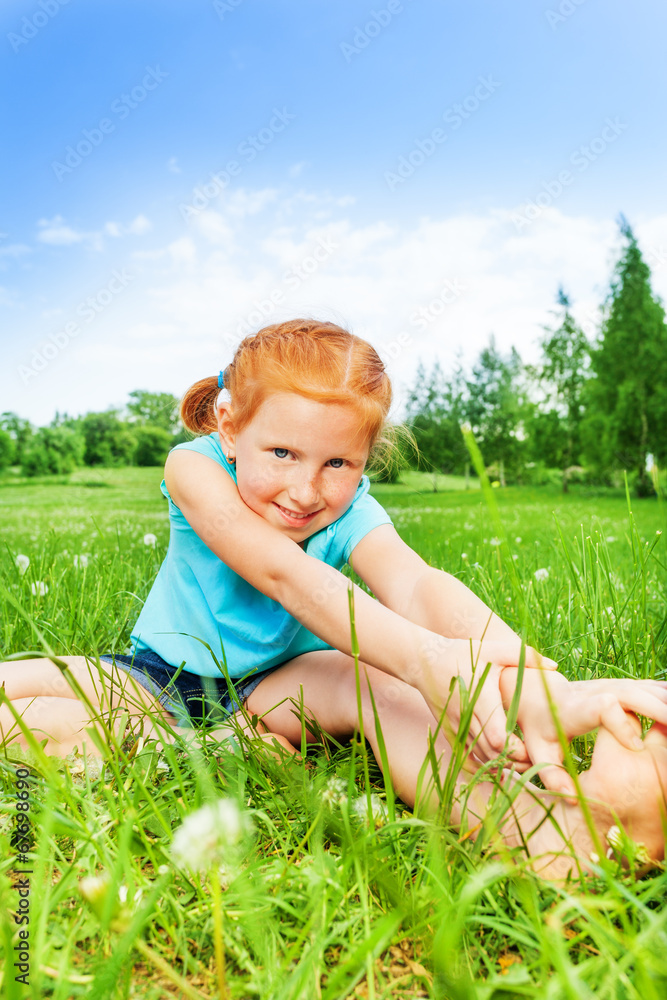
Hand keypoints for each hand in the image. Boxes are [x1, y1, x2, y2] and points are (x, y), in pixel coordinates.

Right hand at [417, 637, 557, 766]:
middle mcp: (466, 716)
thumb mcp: (494, 649)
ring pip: (478, 757)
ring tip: (520, 765)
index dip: (513, 749)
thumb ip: (524, 656)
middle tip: (531, 762)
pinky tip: (495, 768)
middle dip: (512, 762)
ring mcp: (456, 726)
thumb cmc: (464, 653)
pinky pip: (463, 757)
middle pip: (490, 752)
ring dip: (498, 765)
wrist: (425, 661)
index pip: (496, 735)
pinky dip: (479, 766)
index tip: (529, 749)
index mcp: (481, 698)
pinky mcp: (450, 731)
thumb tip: (554, 667)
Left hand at [503, 669, 666, 796]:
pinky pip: (649, 687)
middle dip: (659, 710)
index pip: (601, 707)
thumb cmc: (540, 730)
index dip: (621, 724)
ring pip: (644, 688)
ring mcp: (608, 685)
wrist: (538, 694)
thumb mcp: (538, 753)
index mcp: (573, 710)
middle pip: (630, 693)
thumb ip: (552, 776)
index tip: (635, 747)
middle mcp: (593, 692)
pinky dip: (665, 696)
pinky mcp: (620, 685)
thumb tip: (572, 800)